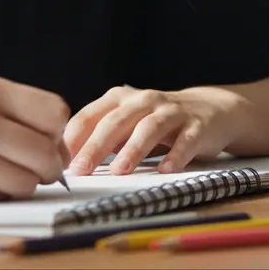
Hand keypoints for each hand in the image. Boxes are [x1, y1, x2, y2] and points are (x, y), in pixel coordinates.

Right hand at [0, 75, 70, 202]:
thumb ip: (15, 113)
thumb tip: (61, 144)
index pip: (54, 113)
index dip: (57, 132)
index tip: (47, 140)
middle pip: (46, 151)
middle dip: (48, 165)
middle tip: (34, 166)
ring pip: (28, 181)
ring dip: (21, 183)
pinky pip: (0, 197)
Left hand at [63, 86, 248, 175]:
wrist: (209, 109)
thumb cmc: (158, 121)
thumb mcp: (126, 122)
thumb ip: (100, 137)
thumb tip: (67, 163)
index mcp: (120, 99)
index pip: (90, 115)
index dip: (73, 138)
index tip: (58, 160)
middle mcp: (144, 100)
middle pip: (116, 121)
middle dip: (96, 146)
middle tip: (81, 169)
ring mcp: (171, 112)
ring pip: (149, 128)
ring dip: (132, 149)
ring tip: (119, 170)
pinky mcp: (196, 126)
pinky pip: (185, 141)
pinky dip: (175, 155)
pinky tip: (165, 170)